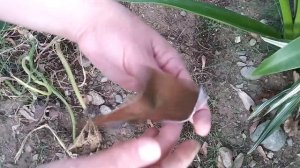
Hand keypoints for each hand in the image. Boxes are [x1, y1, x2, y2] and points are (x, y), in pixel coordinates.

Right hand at [39, 124, 199, 167]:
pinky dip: (143, 147)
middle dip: (170, 148)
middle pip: (159, 167)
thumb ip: (122, 160)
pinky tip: (148, 134)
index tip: (193, 141)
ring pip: (149, 162)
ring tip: (163, 124)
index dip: (180, 160)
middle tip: (176, 123)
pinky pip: (136, 161)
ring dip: (158, 145)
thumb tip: (156, 147)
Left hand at [76, 0, 210, 135]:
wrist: (93, 27)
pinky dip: (145, 116)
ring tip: (155, 136)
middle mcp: (163, 77)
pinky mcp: (134, 88)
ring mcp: (148, 84)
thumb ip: (153, 80)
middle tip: (168, 138)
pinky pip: (143, 105)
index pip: (190, 91)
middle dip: (178, 121)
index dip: (199, 111)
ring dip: (161, 121)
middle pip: (177, 102)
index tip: (201, 129)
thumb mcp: (139, 55)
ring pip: (160, 106)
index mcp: (172, 65)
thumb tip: (168, 105)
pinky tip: (143, 127)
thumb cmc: (120, 34)